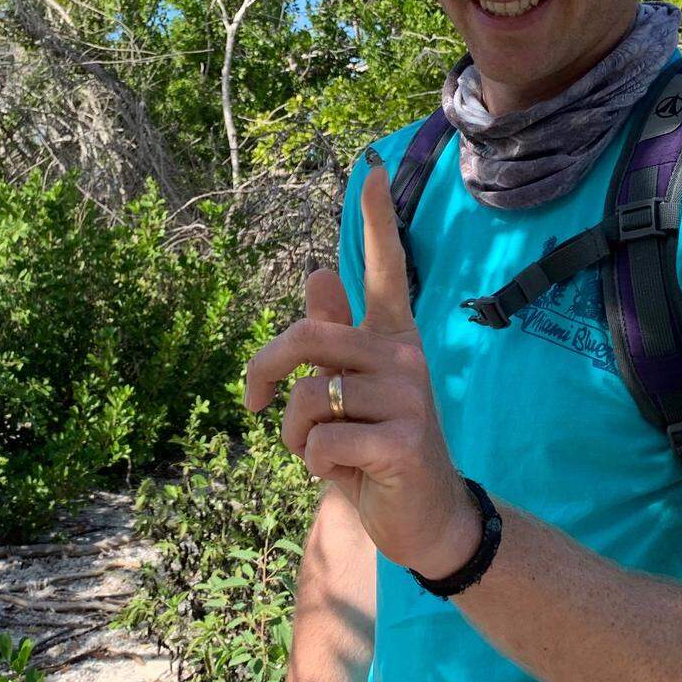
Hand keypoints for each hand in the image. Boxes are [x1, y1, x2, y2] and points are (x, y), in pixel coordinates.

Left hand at [243, 151, 478, 577]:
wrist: (428, 517)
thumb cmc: (379, 448)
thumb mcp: (352, 391)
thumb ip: (336, 336)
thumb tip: (316, 272)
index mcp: (392, 338)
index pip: (385, 268)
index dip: (375, 218)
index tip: (371, 164)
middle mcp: (404, 356)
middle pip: (308, 336)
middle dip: (264, 368)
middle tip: (253, 402)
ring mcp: (408, 396)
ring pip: (307, 398)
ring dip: (293, 436)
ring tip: (320, 452)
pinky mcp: (402, 441)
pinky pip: (319, 443)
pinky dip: (312, 466)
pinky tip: (344, 474)